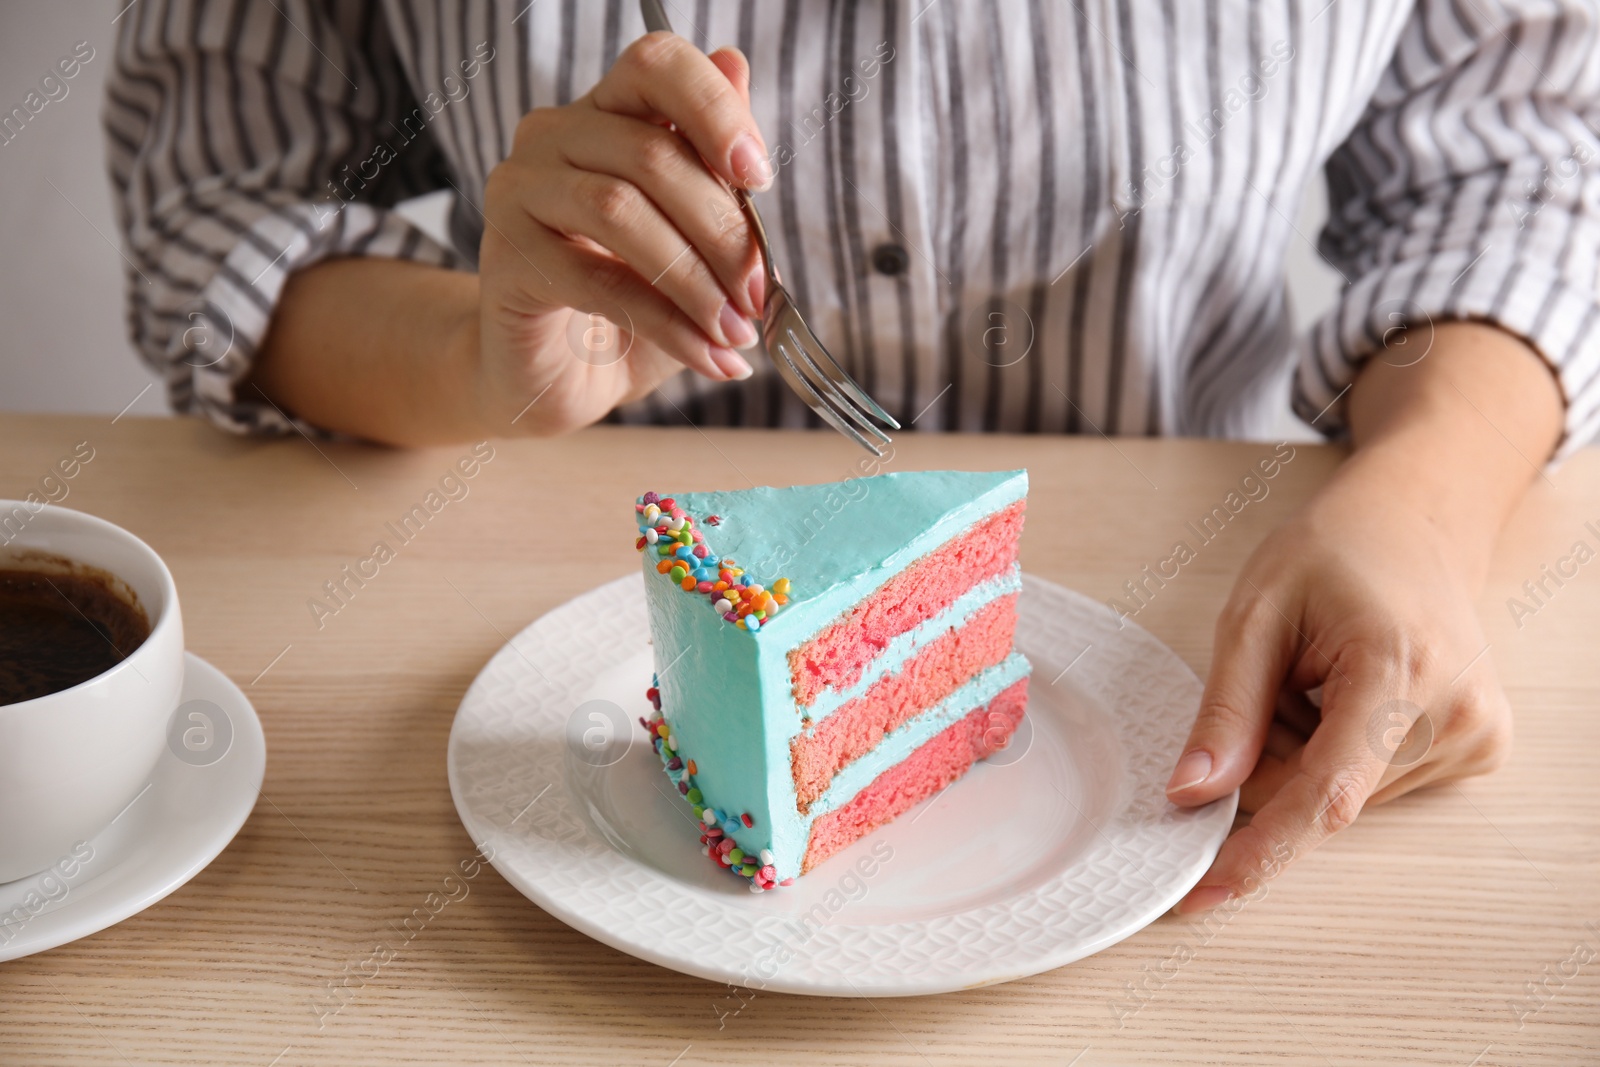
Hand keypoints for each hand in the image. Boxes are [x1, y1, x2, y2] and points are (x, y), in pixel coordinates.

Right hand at [473, 31, 770, 434]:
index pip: (656, 66)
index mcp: (606, 113)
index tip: (760, 177)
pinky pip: (596, 281)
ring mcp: (519, 192)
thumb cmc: (631, 304)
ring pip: (620, 210)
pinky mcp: (505, 258)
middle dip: (722, 232)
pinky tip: (706, 354)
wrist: (559, 379)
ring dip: (695, 280)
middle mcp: (553, 136)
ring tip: (736, 329)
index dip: (715, 110)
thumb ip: (712, 166)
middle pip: (652, 153)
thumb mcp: (689, 239)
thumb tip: (738, 64)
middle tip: (758, 293)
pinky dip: (665, 323)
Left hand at [1164, 450, 1514, 911]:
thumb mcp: (1255, 614)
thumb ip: (1227, 710)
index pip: (1325, 794)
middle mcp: (1455, 713)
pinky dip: (1337, 752)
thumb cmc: (1333, 553)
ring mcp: (1475, 736)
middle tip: (1272, 681)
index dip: (1259, 851)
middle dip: (1267, 760)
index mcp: (1399, 669)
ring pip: (1341, 797)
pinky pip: (1372, 785)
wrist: (1412, 524)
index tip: (1203, 893)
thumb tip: (1192, 794)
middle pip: (1319, 796)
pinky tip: (1348, 693)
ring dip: (1302, 752)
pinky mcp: (1478, 750)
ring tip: (1318, 676)